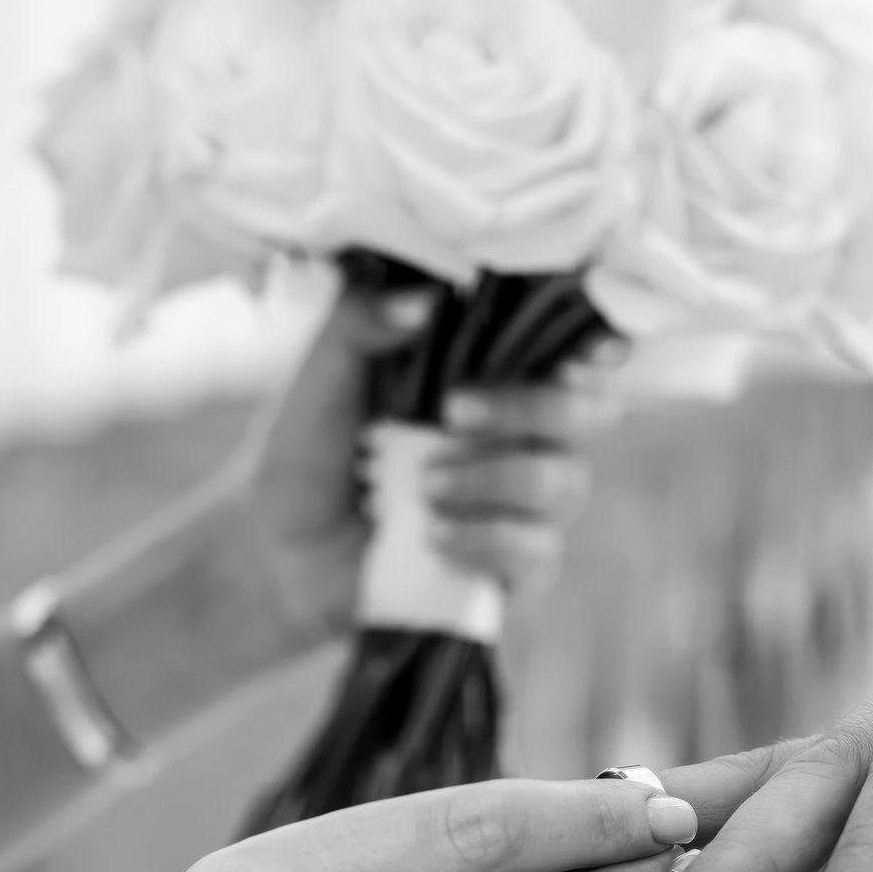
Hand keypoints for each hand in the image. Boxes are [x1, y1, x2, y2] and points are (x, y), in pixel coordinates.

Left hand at [249, 288, 614, 640]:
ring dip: (494, 477)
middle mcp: (522, 440)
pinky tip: (435, 536)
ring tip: (423, 488)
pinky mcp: (514, 571)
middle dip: (532, 407)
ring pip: (566, 481)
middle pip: (589, 413)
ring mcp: (524, 509)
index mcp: (492, 380)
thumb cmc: (308, 454)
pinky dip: (487, 537)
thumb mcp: (323, 375)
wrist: (279, 550)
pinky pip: (539, 549)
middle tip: (453, 413)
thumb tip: (425, 300)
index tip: (572, 352)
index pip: (569, 356)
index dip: (593, 349)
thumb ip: (361, 323)